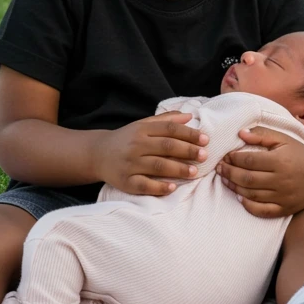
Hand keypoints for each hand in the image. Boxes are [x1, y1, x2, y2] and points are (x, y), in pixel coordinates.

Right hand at [94, 113, 208, 196]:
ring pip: (158, 166)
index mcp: (142, 129)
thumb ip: (166, 120)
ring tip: (194, 172)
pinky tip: (172, 187)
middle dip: (187, 151)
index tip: (205, 139)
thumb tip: (190, 116)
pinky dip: (158, 187)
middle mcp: (136, 145)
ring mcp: (130, 164)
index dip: (189, 134)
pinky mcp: (125, 181)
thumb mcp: (143, 125)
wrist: (97, 154)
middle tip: (204, 155)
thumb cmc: (127, 139)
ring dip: (178, 169)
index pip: (169, 129)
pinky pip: (144, 185)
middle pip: (166, 146)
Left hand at [217, 127, 303, 217]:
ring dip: (234, 187)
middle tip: (219, 168)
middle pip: (247, 178)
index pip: (249, 160)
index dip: (233, 158)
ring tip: (225, 180)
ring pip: (252, 195)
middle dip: (228, 173)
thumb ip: (261, 134)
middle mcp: (281, 180)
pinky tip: (240, 197)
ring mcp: (283, 197)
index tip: (226, 156)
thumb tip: (240, 133)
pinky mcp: (285, 209)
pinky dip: (248, 206)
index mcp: (279, 160)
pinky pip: (262, 211)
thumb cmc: (300, 154)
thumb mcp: (283, 139)